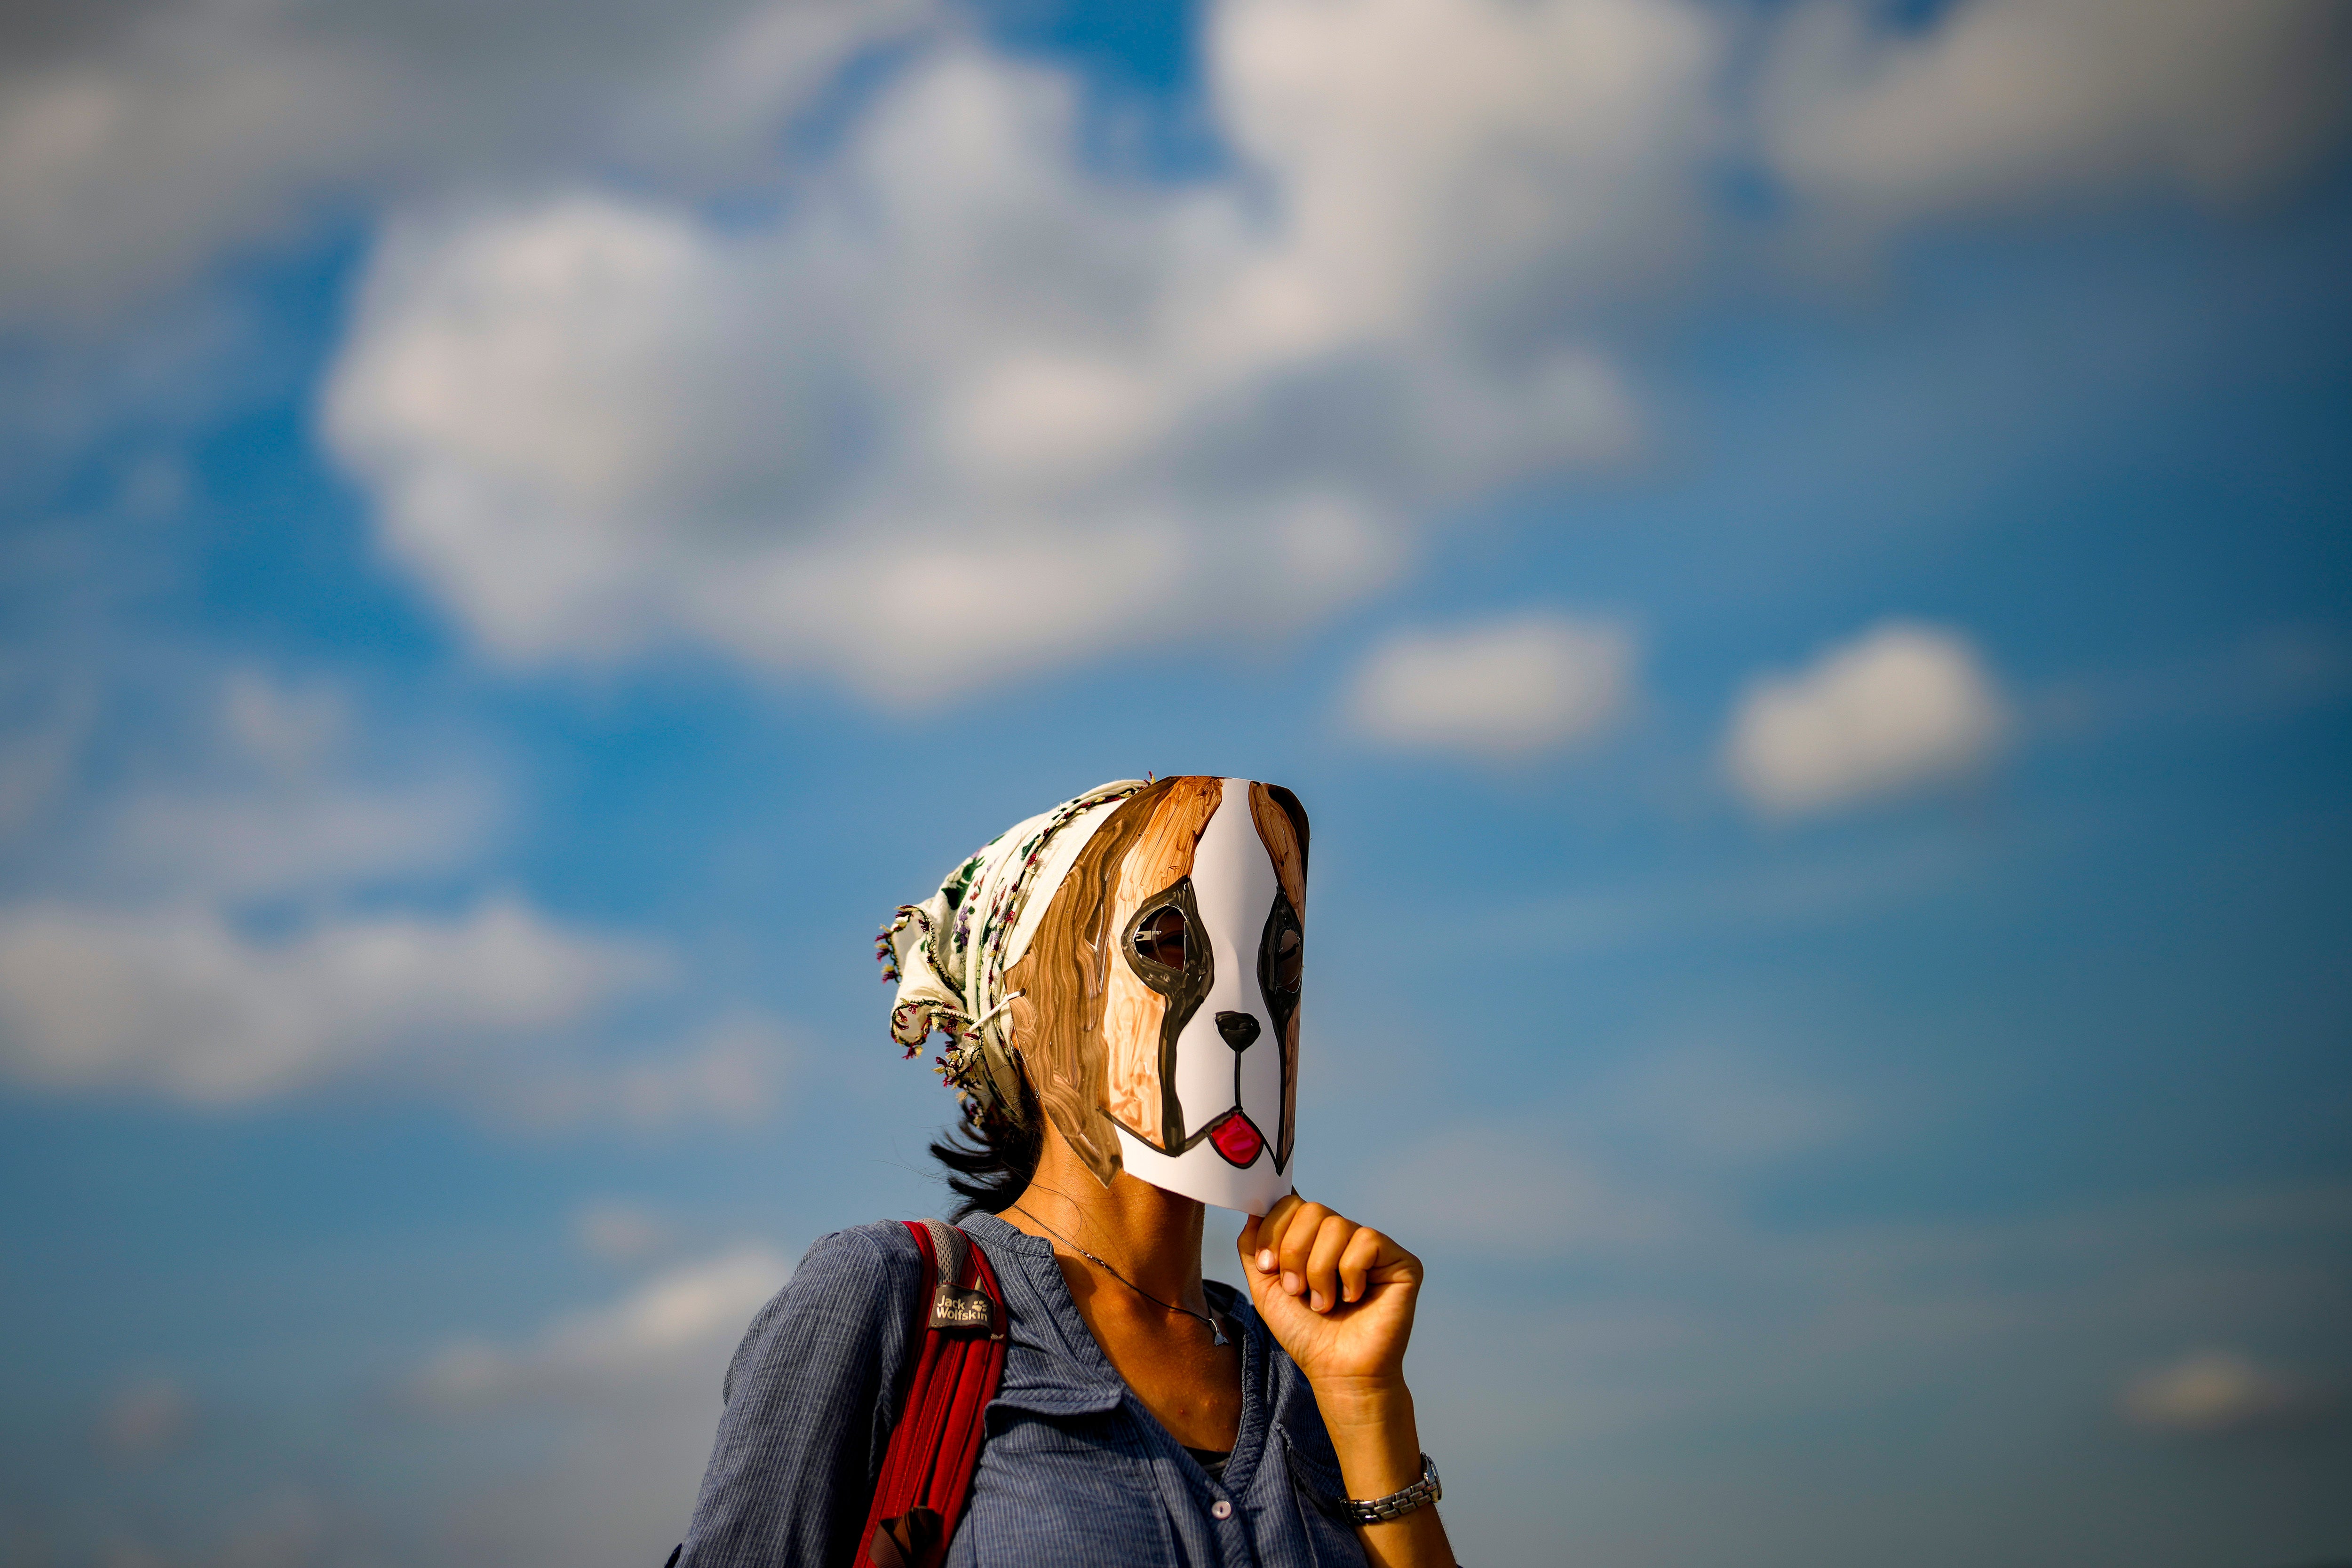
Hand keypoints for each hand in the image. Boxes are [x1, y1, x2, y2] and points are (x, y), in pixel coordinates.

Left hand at [1237, 1195, 1420, 1394]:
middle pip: (1312, 1209)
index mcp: (1315, 1239)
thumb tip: (1253, 1209)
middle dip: (1294, 1252)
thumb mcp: (1266, 1288)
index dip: (1273, 1229)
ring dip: (1320, 1270)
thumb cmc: (1306, 1333)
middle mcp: (1344, 1237)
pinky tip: (1353, 1298)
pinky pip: (1366, 1241)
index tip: (1267, 1265)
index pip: (1291, 1203)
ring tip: (1324, 1303)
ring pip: (1337, 1225)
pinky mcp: (1401, 1261)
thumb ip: (1253, 1248)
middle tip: (1297, 1290)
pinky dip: (1350, 1274)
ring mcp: (1374, 1247)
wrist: (1336, 1371)